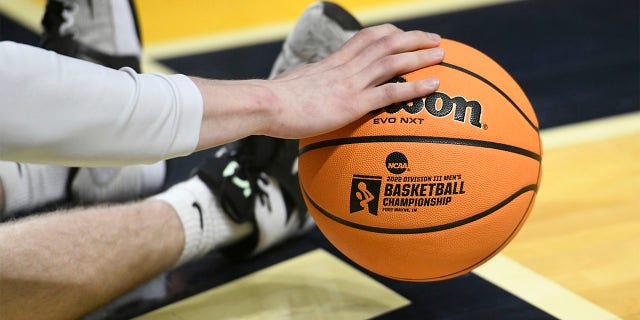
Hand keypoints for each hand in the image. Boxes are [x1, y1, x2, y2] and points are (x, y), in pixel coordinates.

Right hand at [262, 24, 443, 138]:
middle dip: (413, 38)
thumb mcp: (291, 87)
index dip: (387, 34)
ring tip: (442, 54)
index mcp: (331, 62)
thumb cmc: (272, 101)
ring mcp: (350, 83)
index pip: (364, 39)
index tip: (402, 34)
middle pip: (385, 43)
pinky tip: (433, 86)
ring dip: (420, 56)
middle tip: (434, 39)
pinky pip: (390, 93)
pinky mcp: (352, 104)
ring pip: (393, 61)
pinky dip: (414, 87)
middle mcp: (345, 67)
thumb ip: (305, 89)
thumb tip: (305, 98)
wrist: (266, 104)